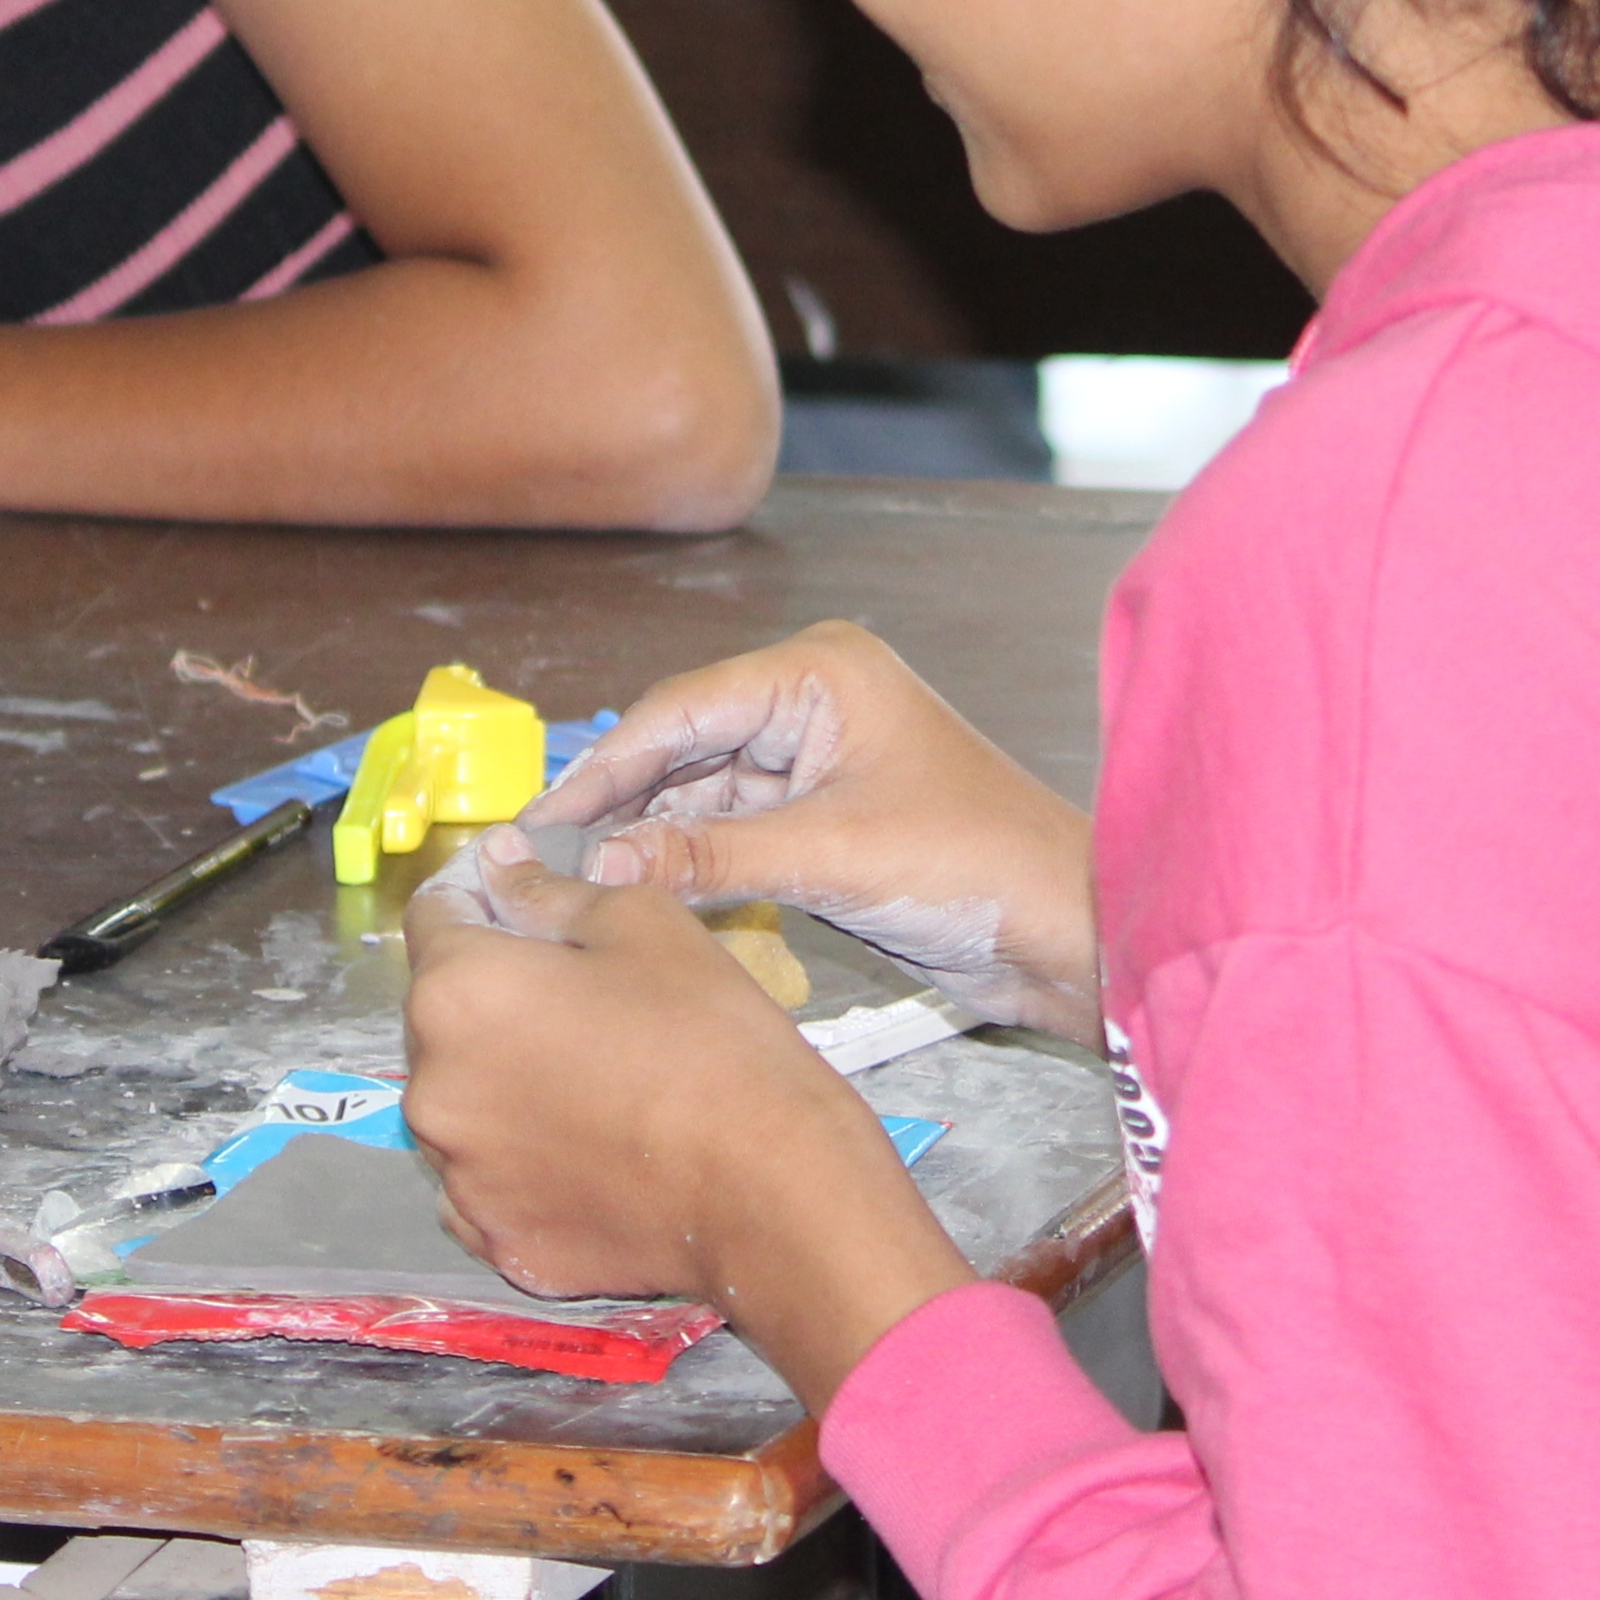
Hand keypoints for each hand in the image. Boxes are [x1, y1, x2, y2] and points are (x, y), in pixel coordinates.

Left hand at [405, 858, 974, 1402]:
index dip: (479, 896)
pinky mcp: (497, 1242)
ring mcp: (459, 1177)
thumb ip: (547, 891)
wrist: (769, 1188)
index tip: (525, 901)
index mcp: (455, 993)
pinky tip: (588, 1156)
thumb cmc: (709, 1037)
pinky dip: (519, 1164)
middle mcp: (430, 1089)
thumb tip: (496, 866)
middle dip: (496, 998)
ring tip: (594, 1087)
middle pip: (443, 1017)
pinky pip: (486, 1184)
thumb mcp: (641, 924)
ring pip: (463, 1104)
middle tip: (585, 1002)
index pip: (434, 917)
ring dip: (503, 1083)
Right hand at [501, 621, 1102, 1040]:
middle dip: (616, 799)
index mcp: (820, 671)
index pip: (681, 709)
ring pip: (702, 788)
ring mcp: (817, 756)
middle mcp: (812, 698)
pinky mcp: (822, 812)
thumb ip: (708, 858)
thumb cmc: (975, 865)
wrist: (1064, 929)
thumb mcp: (830, 857)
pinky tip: (634, 886)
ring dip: (646, 832)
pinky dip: (688, 855)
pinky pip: (733, 825)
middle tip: (535, 854)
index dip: (603, 767)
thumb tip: (600, 867)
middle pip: (683, 743)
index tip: (538, 819)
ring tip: (568, 877)